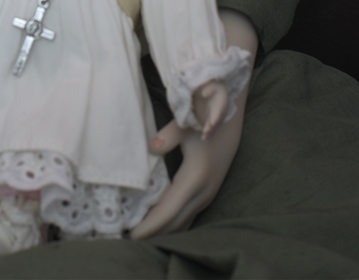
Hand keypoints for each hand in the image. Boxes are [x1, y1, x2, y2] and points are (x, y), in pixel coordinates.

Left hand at [131, 100, 243, 237]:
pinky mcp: (206, 194)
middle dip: (153, 234)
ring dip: (163, 231)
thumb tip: (152, 147)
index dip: (150, 225)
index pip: (168, 211)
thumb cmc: (204, 120)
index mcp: (194, 179)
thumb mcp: (186, 124)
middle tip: (129, 239)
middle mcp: (202, 193)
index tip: (132, 235)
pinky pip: (188, 217)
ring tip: (141, 234)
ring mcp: (206, 196)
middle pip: (174, 223)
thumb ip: (169, 136)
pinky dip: (173, 224)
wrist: (229, 122)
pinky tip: (159, 226)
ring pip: (183, 222)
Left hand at [192, 78, 227, 139]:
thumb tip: (205, 93)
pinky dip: (209, 133)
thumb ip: (209, 88)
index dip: (216, 117)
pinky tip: (205, 139)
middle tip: (206, 134)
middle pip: (217, 121)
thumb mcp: (212, 84)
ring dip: (210, 133)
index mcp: (221, 102)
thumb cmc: (212, 84)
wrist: (215, 86)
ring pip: (215, 126)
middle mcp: (220, 111)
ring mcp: (216, 115)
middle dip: (212, 128)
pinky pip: (212, 127)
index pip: (219, 111)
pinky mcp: (212, 118)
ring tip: (204, 139)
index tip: (212, 123)